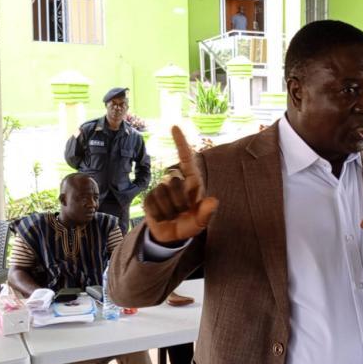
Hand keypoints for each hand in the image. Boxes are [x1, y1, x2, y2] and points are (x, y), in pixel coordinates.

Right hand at [143, 126, 218, 243]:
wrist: (172, 236)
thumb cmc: (190, 224)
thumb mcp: (201, 222)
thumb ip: (207, 213)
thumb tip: (213, 201)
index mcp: (192, 182)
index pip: (186, 158)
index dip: (180, 143)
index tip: (174, 127)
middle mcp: (176, 181)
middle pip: (174, 181)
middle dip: (179, 201)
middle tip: (183, 212)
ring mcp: (161, 188)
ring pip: (162, 192)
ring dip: (169, 209)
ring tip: (173, 215)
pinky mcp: (149, 198)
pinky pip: (152, 203)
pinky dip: (159, 214)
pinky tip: (163, 217)